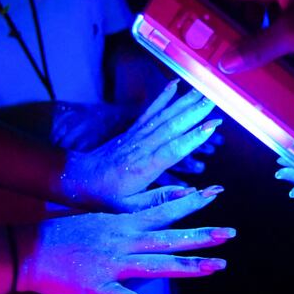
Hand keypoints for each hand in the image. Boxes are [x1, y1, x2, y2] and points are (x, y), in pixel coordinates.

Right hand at [15, 185, 232, 293]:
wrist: (28, 248)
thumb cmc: (63, 233)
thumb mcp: (98, 219)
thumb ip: (125, 222)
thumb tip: (147, 220)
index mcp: (123, 223)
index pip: (164, 211)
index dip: (191, 202)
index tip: (215, 192)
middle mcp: (124, 240)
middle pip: (170, 237)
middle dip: (201, 235)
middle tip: (231, 233)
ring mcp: (113, 264)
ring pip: (158, 264)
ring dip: (189, 266)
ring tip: (217, 266)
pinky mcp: (100, 288)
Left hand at [59, 79, 220, 211]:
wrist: (79, 179)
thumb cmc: (107, 197)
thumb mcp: (133, 208)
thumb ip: (163, 199)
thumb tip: (192, 192)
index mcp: (144, 168)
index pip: (173, 150)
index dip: (194, 137)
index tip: (212, 126)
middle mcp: (142, 148)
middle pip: (172, 126)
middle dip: (195, 113)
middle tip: (215, 102)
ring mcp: (136, 136)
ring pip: (163, 116)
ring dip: (185, 102)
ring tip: (203, 92)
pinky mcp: (132, 130)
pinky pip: (149, 111)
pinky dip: (162, 97)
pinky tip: (174, 85)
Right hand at [219, 0, 293, 72]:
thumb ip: (257, 47)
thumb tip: (225, 61)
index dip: (216, 8)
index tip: (201, 33)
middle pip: (255, 2)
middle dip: (243, 30)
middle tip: (228, 57)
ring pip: (280, 17)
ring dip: (269, 42)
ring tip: (256, 69)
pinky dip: (293, 45)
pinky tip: (290, 69)